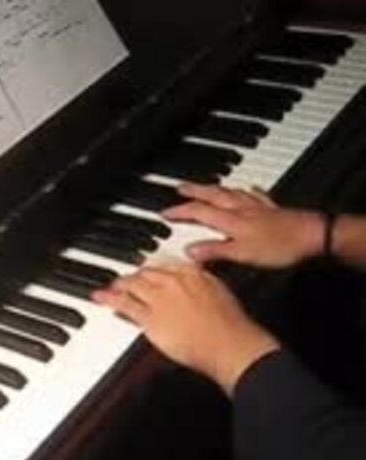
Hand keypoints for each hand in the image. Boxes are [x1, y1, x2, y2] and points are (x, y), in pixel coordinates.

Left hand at [92, 262, 279, 394]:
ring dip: (120, 285)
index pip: (166, 264)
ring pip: (132, 284)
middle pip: (146, 272)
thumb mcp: (220, 294)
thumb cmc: (230, 326)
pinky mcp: (150, 316)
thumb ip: (204, 284)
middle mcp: (174, 281)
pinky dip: (109, 298)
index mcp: (194, 273)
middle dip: (135, 276)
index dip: (153, 269)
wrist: (228, 344)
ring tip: (112, 287)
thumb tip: (197, 283)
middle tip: (126, 280)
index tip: (147, 271)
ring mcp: (160, 298)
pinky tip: (100, 297)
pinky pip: (124, 304)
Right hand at [164, 183, 323, 268]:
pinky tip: (247, 188)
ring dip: (215, 187)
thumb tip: (189, 251)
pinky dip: (247, 191)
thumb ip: (215, 251)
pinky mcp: (272, 209)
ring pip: (230, 192)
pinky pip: (255, 195)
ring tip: (205, 185)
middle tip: (179, 186)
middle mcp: (241, 209)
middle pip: (212, 195)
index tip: (164, 213)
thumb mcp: (242, 254)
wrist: (313, 236)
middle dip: (194, 191)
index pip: (198, 212)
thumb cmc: (280, 246)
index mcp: (231, 220)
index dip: (180, 212)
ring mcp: (257, 207)